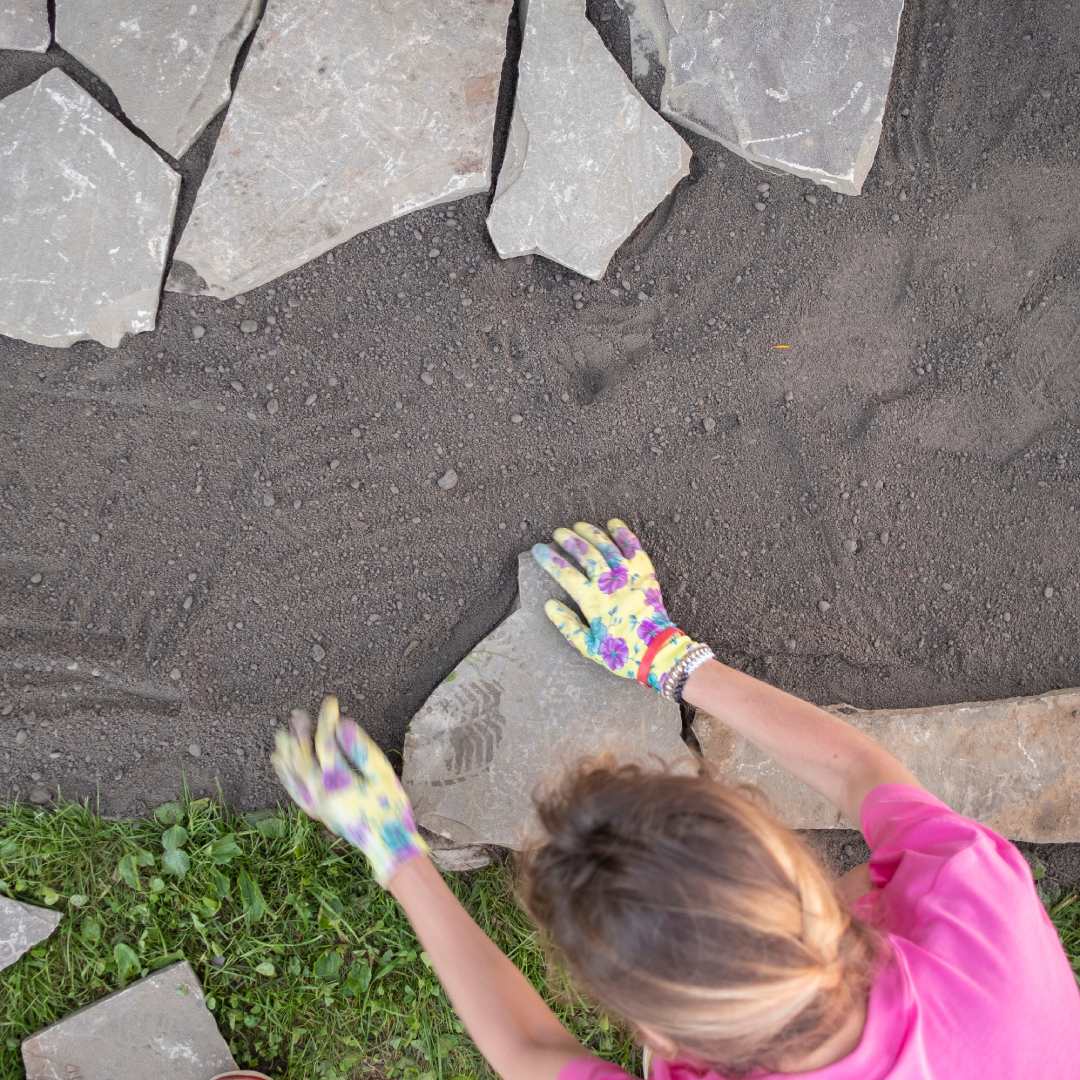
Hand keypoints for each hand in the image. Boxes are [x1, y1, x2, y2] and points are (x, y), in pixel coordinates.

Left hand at [271, 695, 427, 885]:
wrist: (386, 844)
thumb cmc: (389, 808)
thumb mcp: (383, 775)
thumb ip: (362, 750)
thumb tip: (343, 725)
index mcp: (339, 781)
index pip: (326, 743)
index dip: (327, 720)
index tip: (330, 702)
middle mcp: (321, 792)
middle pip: (303, 757)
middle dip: (300, 733)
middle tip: (298, 714)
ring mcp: (316, 803)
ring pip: (293, 774)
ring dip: (286, 752)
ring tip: (280, 735)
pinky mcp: (317, 811)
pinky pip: (294, 790)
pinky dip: (285, 775)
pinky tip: (280, 764)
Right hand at [531, 518, 710, 697]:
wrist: (658, 652)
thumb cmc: (622, 653)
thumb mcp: (588, 648)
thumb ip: (568, 625)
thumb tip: (549, 605)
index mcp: (593, 602)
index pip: (565, 574)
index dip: (550, 559)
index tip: (538, 549)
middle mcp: (610, 584)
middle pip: (586, 554)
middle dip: (569, 540)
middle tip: (558, 533)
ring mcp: (629, 576)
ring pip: (607, 546)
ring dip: (591, 533)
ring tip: (579, 525)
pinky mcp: (645, 574)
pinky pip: (634, 548)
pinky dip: (624, 534)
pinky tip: (613, 524)